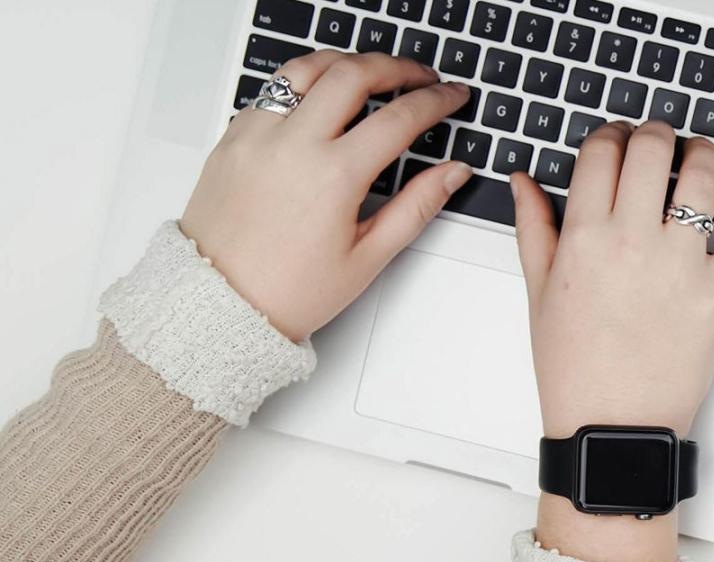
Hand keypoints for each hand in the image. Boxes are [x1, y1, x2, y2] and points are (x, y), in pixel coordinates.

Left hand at [180, 50, 473, 339]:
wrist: (217, 304)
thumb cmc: (287, 290)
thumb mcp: (368, 256)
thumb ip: (417, 206)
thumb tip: (452, 173)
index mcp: (333, 176)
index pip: (399, 117)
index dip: (435, 100)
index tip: (451, 96)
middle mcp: (292, 145)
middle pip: (353, 73)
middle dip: (396, 67)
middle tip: (419, 76)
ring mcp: (256, 136)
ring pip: (306, 69)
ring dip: (346, 63)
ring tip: (370, 73)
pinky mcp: (232, 138)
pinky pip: (272, 92)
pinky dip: (304, 85)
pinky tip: (321, 101)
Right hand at [511, 121, 713, 561]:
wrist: (614, 427)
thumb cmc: (575, 369)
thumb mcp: (539, 294)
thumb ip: (534, 227)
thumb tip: (524, 181)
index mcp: (584, 238)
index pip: (602, 152)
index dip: (610, 134)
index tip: (616, 139)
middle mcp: (634, 242)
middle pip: (652, 150)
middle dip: (655, 132)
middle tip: (658, 138)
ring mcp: (682, 265)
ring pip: (702, 178)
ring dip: (703, 153)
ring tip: (699, 154)